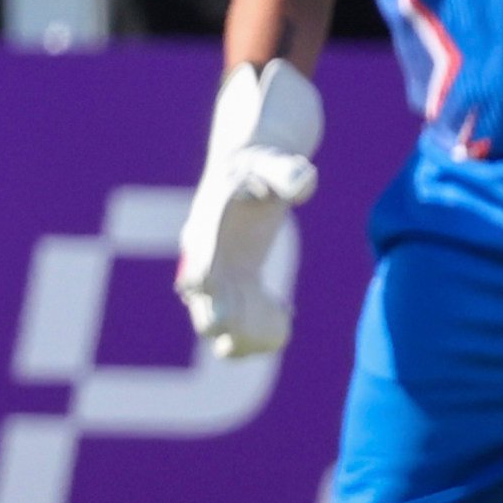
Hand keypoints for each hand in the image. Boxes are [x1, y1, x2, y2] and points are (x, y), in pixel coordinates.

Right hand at [177, 59, 322, 357]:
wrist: (254, 168)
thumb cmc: (264, 164)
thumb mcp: (276, 163)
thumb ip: (289, 173)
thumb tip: (305, 184)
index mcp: (208, 223)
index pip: (197, 255)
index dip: (200, 276)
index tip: (206, 296)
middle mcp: (205, 253)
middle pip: (200, 297)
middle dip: (214, 319)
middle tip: (232, 338)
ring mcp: (219, 272)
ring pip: (218, 317)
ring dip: (240, 334)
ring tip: (277, 335)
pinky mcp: (236, 283)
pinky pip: (240, 317)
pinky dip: (259, 327)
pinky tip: (287, 318)